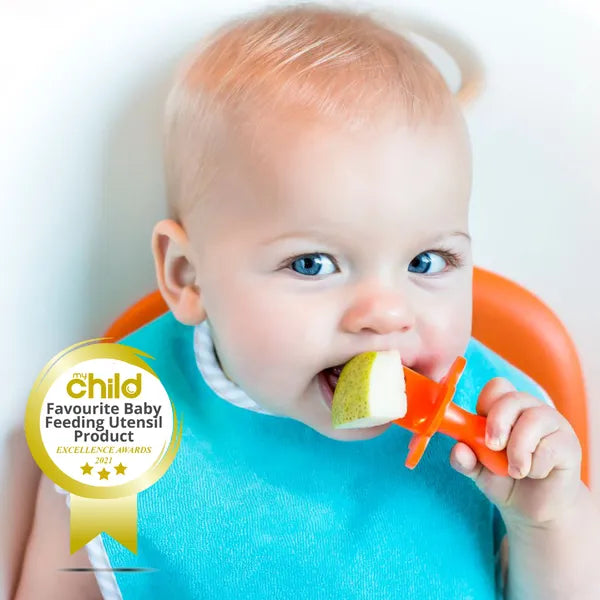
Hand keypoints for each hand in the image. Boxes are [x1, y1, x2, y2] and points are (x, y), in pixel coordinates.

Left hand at [450, 377, 582, 526]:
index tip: (477, 430)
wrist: (535, 510)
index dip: (485, 403)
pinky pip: (550, 447)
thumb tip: (458, 449)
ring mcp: (553, 424)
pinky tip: (535, 473)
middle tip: (492, 446)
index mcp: (507, 409)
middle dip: (497, 422)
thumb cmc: (505, 480)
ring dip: (517, 449)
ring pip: (534, 420)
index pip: (497, 387)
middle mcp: (531, 409)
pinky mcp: (569, 445)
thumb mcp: (478, 471)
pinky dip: (536, 466)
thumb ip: (464, 460)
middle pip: (513, 397)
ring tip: (515, 471)